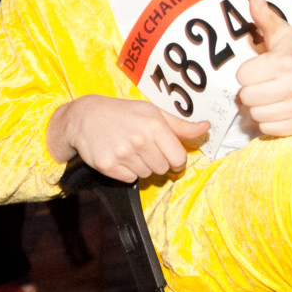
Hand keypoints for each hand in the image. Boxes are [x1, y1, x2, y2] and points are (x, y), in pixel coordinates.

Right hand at [48, 95, 209, 182]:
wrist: (85, 117)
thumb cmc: (123, 113)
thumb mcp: (152, 112)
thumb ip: (180, 125)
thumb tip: (207, 127)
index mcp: (154, 125)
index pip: (179, 158)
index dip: (175, 159)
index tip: (167, 153)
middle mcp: (140, 139)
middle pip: (163, 168)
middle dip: (156, 161)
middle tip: (142, 148)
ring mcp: (123, 153)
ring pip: (146, 175)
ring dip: (140, 166)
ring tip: (128, 149)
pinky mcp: (108, 165)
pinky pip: (129, 179)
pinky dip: (126, 172)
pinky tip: (118, 156)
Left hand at [234, 0, 291, 136]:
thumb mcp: (283, 32)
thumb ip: (264, 16)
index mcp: (286, 62)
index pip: (243, 76)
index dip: (247, 72)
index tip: (257, 68)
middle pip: (247, 97)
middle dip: (250, 90)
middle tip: (261, 83)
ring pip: (256, 115)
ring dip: (258, 107)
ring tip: (268, 95)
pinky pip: (269, 129)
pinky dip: (268, 121)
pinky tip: (276, 107)